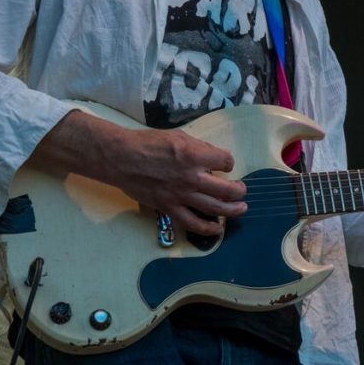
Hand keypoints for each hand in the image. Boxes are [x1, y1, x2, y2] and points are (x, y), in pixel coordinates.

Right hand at [31, 110, 246, 235]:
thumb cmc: (149, 143)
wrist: (122, 159)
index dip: (228, 162)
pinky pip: (193, 223)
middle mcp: (192, 178)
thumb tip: (213, 157)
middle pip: (226, 189)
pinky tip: (217, 228)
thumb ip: (199, 148)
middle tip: (242, 190)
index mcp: (195, 156)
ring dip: (232, 210)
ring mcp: (181, 196)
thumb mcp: (179, 136)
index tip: (224, 164)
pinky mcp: (170, 208)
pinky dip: (207, 228)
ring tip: (241, 209)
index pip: (225, 161)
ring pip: (214, 208)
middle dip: (239, 190)